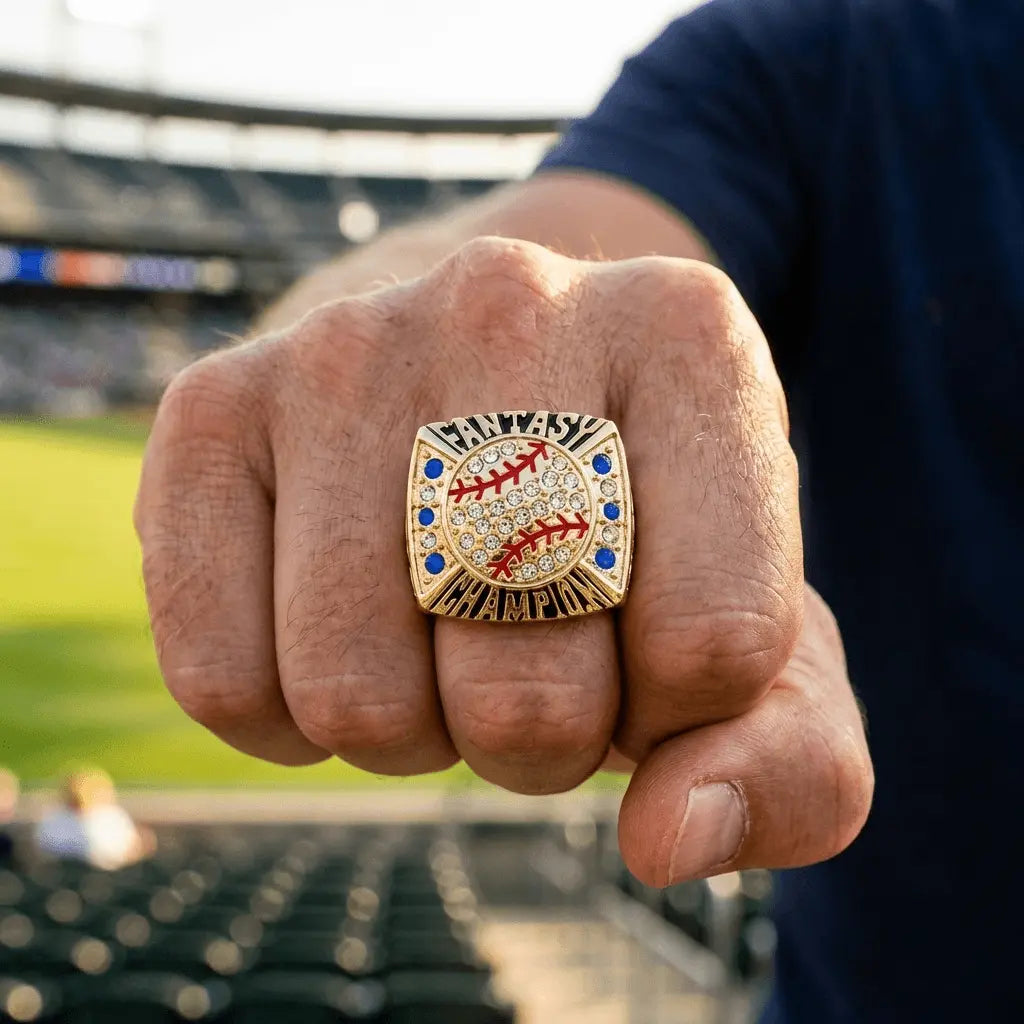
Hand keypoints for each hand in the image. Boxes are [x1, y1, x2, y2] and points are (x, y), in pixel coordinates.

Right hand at [135, 237, 871, 882]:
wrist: (471, 386)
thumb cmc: (631, 531)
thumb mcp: (766, 642)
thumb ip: (792, 763)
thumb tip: (670, 840)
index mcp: (689, 338)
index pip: (716, 646)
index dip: (684, 704)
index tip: (653, 638)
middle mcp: (510, 306)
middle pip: (528, 694)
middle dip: (541, 734)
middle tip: (533, 645)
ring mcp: (343, 347)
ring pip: (359, 700)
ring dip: (416, 729)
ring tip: (437, 632)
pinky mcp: (210, 407)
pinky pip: (220, 682)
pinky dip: (291, 720)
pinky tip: (341, 630)